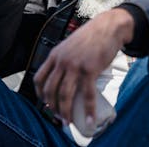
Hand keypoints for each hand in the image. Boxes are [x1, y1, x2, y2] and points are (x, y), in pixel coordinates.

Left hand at [33, 8, 133, 124]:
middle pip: (51, 90)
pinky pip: (88, 95)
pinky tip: (90, 120)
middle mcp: (62, 61)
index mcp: (55, 54)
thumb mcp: (70, 44)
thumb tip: (64, 75)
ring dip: (66, 112)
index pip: (39, 78)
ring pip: (65, 95)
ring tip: (68, 122)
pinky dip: (88, 110)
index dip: (40, 95)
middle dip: (53, 107)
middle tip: (58, 117)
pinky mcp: (91, 70)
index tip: (45, 103)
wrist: (109, 27)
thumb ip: (64, 58)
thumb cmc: (92, 36)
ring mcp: (76, 66)